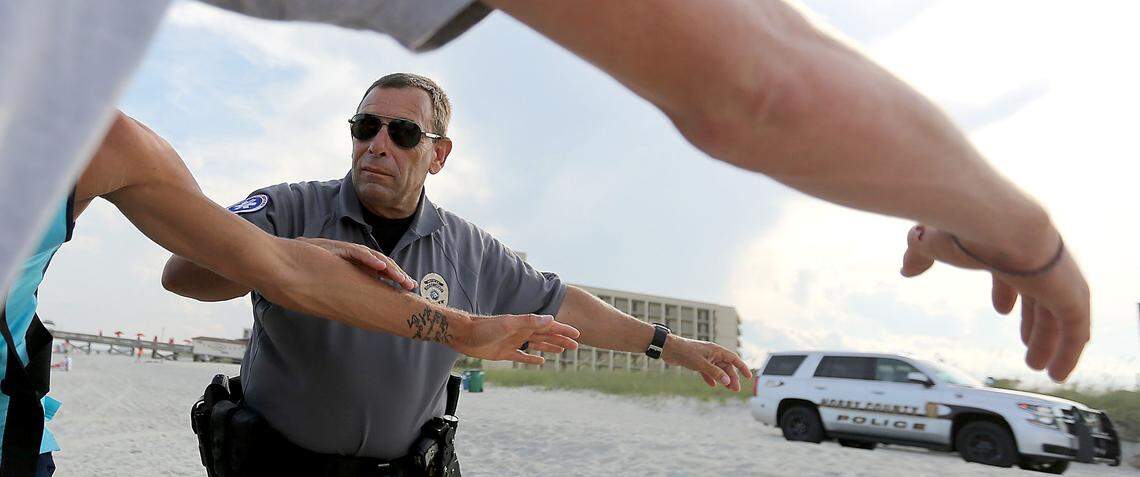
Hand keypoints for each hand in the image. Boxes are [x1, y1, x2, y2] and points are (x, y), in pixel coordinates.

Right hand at [296, 237, 416, 289]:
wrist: (288, 258)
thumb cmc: (310, 270)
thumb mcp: (334, 282)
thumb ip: (351, 287)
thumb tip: (363, 303)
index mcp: (356, 265)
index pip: (381, 270)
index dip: (396, 277)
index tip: (409, 288)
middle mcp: (354, 257)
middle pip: (382, 264)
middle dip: (397, 274)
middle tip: (410, 285)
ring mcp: (347, 251)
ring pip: (373, 257)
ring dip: (389, 268)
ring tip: (400, 278)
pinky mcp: (337, 248)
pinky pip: (356, 253)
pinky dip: (369, 259)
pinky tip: (380, 266)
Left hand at [451, 314, 580, 364]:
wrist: (464, 334)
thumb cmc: (484, 327)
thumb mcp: (508, 323)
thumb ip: (528, 321)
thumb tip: (550, 318)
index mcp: (525, 324)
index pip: (549, 326)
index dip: (563, 330)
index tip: (577, 334)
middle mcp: (521, 332)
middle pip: (546, 336)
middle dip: (561, 339)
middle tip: (575, 346)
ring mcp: (514, 342)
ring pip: (537, 345)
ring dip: (550, 347)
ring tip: (562, 351)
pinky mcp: (505, 352)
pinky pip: (523, 356)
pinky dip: (532, 358)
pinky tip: (541, 361)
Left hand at [662, 335, 752, 391]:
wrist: (669, 349)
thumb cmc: (685, 352)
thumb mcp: (702, 364)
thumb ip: (715, 373)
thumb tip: (727, 381)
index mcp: (716, 350)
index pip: (734, 359)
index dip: (742, 368)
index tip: (749, 377)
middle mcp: (712, 353)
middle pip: (726, 366)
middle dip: (732, 378)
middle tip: (736, 389)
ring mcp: (705, 357)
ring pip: (718, 369)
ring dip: (723, 379)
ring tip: (728, 389)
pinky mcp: (697, 362)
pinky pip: (708, 371)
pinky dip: (711, 378)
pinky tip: (713, 385)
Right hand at [900, 224, 1089, 381]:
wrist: (995, 222)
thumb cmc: (962, 226)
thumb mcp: (932, 243)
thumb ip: (920, 256)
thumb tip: (906, 269)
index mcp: (1008, 246)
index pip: (1012, 272)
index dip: (1007, 292)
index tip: (1002, 310)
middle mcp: (1037, 261)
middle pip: (1040, 297)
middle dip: (1033, 322)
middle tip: (1026, 343)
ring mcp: (1058, 278)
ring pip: (1058, 317)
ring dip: (1049, 343)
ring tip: (1038, 366)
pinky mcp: (1073, 296)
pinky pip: (1076, 331)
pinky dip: (1069, 353)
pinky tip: (1058, 373)